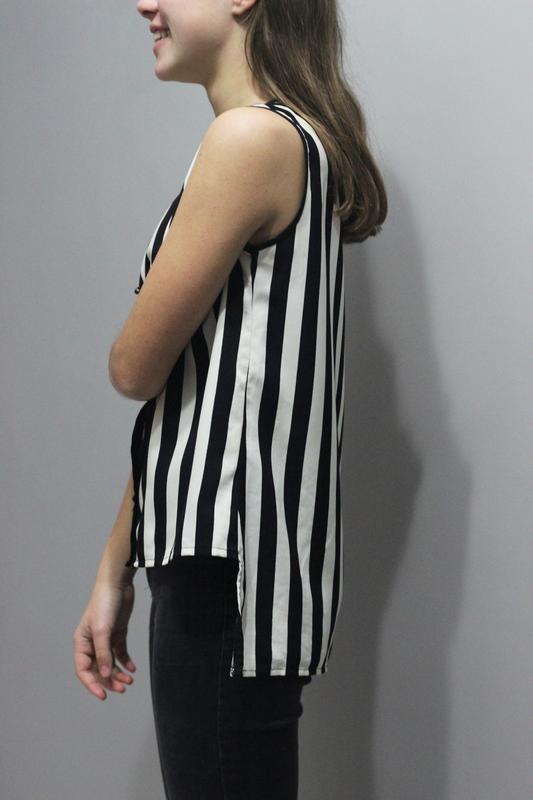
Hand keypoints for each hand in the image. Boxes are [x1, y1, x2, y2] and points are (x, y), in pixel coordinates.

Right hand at [73, 580, 136, 700]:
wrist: (118, 583)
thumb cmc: (105, 604)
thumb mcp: (103, 630)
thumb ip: (103, 653)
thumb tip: (103, 675)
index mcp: (81, 642)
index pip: (83, 670)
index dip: (92, 684)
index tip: (104, 695)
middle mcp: (91, 643)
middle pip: (98, 669)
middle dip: (109, 681)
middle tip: (123, 688)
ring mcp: (105, 639)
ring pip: (109, 663)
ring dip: (118, 673)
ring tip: (130, 681)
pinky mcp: (117, 633)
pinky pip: (119, 653)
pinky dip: (125, 662)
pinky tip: (132, 669)